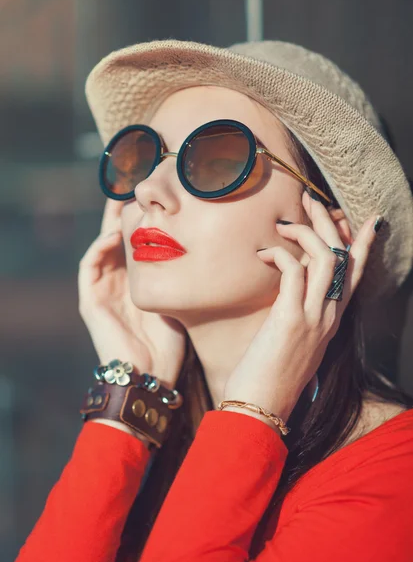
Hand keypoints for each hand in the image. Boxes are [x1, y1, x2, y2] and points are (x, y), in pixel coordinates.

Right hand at [78, 198, 186, 390]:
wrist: (150, 377)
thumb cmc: (170, 345)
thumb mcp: (181, 303)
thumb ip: (187, 279)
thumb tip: (215, 254)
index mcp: (138, 282)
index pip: (138, 243)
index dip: (143, 221)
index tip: (157, 198)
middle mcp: (118, 282)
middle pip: (117, 238)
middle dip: (123, 213)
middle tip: (132, 185)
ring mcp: (103, 291)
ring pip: (102, 247)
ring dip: (109, 224)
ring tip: (121, 201)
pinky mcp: (90, 301)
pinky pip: (89, 268)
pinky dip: (98, 249)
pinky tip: (112, 235)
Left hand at [223, 190, 379, 427]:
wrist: (262, 407)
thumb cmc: (271, 374)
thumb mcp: (294, 339)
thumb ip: (299, 309)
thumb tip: (291, 280)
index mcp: (331, 320)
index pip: (356, 275)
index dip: (362, 245)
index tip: (366, 220)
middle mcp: (329, 316)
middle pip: (342, 257)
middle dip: (327, 222)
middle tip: (309, 200)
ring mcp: (313, 318)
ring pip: (325, 258)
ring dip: (305, 232)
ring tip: (283, 224)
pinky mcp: (291, 319)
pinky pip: (294, 272)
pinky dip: (281, 254)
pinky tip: (265, 254)